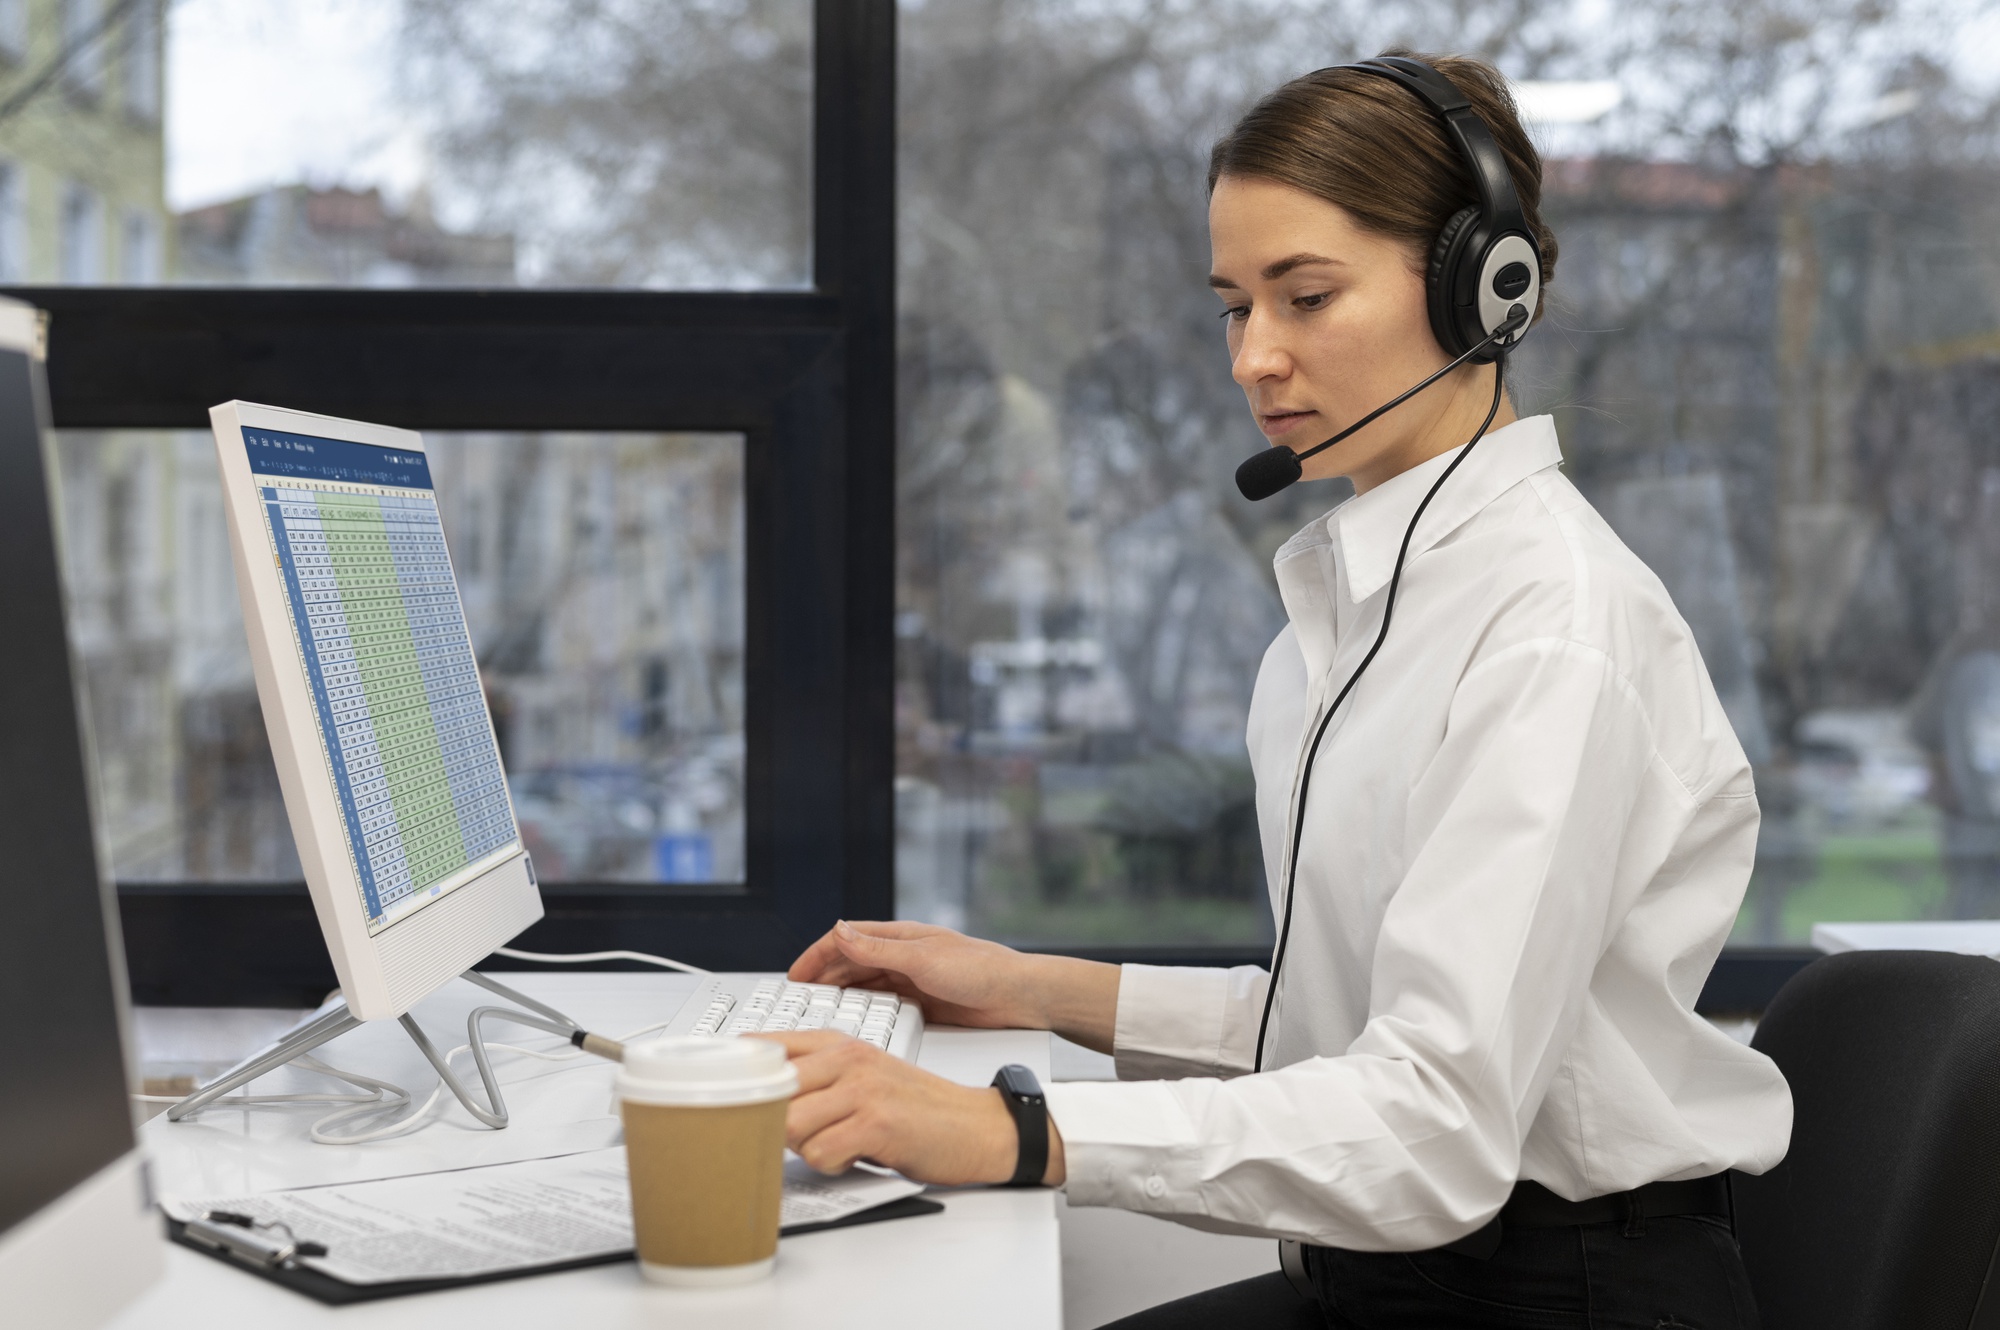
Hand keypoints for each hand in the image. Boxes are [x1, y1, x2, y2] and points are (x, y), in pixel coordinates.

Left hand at [754, 1031, 1063, 1185]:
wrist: (974, 1125)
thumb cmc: (915, 1107)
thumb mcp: (861, 1075)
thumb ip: (813, 1076)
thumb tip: (753, 1093)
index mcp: (837, 1042)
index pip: (763, 1045)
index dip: (738, 1074)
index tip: (727, 1096)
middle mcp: (847, 1057)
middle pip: (770, 1089)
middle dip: (772, 1122)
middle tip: (797, 1136)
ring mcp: (863, 1088)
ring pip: (789, 1124)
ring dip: (803, 1147)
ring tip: (832, 1144)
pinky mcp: (877, 1122)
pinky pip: (821, 1152)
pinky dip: (830, 1164)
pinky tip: (854, 1155)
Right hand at [788, 920, 1119, 1050]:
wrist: (1019, 997)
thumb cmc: (981, 970)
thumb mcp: (922, 959)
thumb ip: (878, 949)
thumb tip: (839, 931)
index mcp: (901, 936)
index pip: (846, 939)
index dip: (817, 956)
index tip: (794, 975)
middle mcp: (903, 956)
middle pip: (850, 963)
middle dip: (821, 977)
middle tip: (796, 998)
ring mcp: (911, 980)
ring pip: (863, 985)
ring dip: (838, 994)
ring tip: (815, 1011)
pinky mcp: (921, 1003)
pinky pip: (882, 1005)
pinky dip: (861, 1011)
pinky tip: (851, 1023)